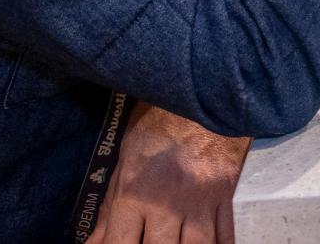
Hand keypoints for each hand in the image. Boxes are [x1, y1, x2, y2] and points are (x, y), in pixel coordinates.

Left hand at [87, 102, 249, 243]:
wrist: (202, 91)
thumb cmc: (158, 120)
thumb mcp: (125, 157)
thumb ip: (110, 205)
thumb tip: (94, 240)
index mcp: (134, 195)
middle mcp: (166, 205)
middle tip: (153, 240)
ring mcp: (198, 201)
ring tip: (180, 243)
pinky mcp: (224, 193)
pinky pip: (225, 232)